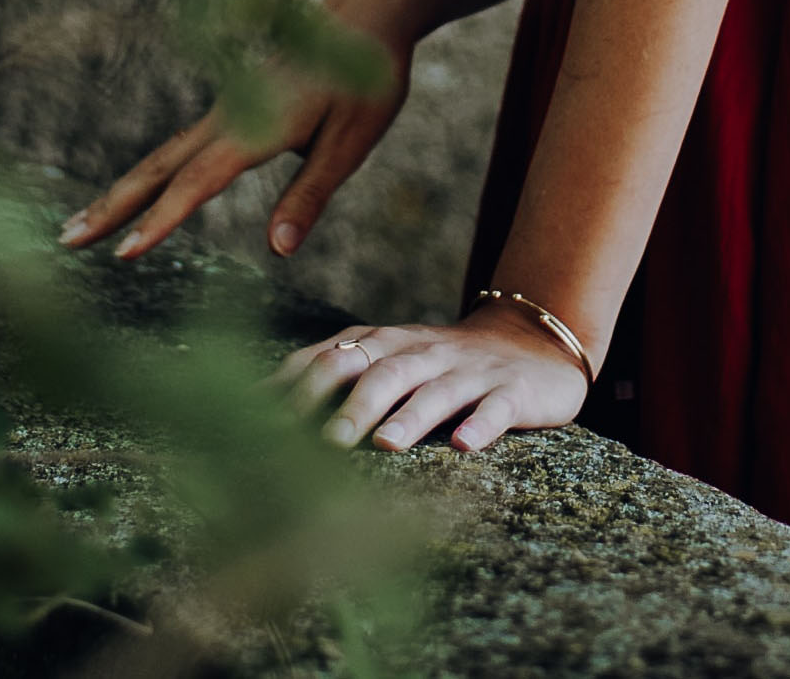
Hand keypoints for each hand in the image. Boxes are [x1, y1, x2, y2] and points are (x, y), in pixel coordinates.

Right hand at [59, 0, 422, 259]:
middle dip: (110, 207)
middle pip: (156, 168)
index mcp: (255, 129)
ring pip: (160, 157)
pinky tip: (134, 194)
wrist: (366, 11)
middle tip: (64, 241)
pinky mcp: (232, 108)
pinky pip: (177, 148)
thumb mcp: (351, 143)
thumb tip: (278, 250)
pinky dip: (147, 176)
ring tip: (80, 224)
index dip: (159, 221)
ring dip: (120, 193)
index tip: (124, 255)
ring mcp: (226, 111)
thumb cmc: (366, 79)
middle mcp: (228, 119)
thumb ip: (310, 195)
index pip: (195, 184)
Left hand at [271, 303, 590, 452]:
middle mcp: (424, 354)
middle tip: (323, 444)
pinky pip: (496, 408)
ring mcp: (469, 373)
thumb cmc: (441, 364)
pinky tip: (463, 446)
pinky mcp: (512, 392)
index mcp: (387, 345)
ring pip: (436, 392)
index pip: (336, 358)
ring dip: (408, 417)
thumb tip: (256, 401)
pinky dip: (480, 426)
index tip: (267, 421)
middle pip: (382, 374)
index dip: (302, 387)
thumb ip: (334, 372)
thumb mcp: (389, 360)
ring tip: (384, 444)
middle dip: (350, 406)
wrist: (533, 343)